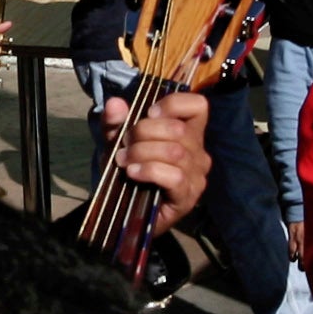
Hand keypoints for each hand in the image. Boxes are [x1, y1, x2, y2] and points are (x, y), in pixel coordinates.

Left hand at [99, 86, 210, 230]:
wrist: (124, 210)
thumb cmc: (129, 170)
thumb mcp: (117, 142)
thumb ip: (115, 122)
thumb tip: (114, 103)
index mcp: (188, 133)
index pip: (198, 106)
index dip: (173, 104)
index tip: (148, 113)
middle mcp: (198, 152)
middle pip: (178, 129)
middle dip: (144, 132)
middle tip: (124, 144)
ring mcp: (196, 176)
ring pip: (175, 152)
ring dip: (142, 152)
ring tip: (123, 160)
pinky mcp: (188, 197)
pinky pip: (174, 176)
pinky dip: (150, 170)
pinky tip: (133, 173)